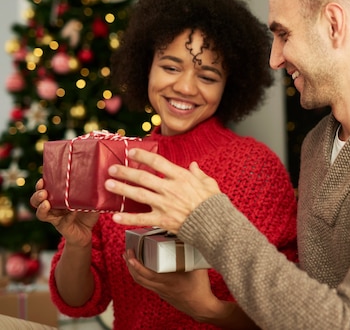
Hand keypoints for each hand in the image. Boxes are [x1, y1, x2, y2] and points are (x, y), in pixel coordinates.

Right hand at [31, 179, 98, 246]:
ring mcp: (56, 217)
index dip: (41, 185)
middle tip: (43, 192)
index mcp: (56, 197)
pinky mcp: (62, 226)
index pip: (43, 189)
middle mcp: (53, 207)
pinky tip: (73, 211)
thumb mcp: (89, 198)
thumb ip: (90, 191)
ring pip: (41, 213)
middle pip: (36, 201)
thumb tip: (96, 179)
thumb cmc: (86, 212)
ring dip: (42, 208)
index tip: (43, 180)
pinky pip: (62, 221)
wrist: (87, 231)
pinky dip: (68, 216)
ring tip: (46, 203)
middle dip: (37, 195)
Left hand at [104, 148, 220, 233]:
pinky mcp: (162, 220)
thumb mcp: (209, 183)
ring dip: (121, 189)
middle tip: (112, 168)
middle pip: (143, 177)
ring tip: (108, 184)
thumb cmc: (213, 203)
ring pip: (138, 195)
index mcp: (181, 177)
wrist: (214, 224)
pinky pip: (141, 219)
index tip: (132, 152)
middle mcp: (169, 189)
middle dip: (125, 172)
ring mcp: (164, 205)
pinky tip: (115, 216)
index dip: (143, 155)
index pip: (158, 162)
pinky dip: (127, 218)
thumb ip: (199, 173)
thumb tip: (193, 166)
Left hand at [123, 249, 230, 322]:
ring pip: (142, 282)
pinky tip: (144, 270)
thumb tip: (192, 239)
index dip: (136, 265)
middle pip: (139, 278)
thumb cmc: (200, 288)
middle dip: (130, 265)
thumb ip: (195, 253)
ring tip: (130, 260)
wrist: (201, 307)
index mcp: (168, 280)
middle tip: (126, 253)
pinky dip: (141, 276)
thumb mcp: (199, 268)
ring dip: (133, 270)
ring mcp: (161, 291)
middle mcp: (162, 287)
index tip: (130, 255)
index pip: (147, 274)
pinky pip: (148, 284)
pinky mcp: (163, 294)